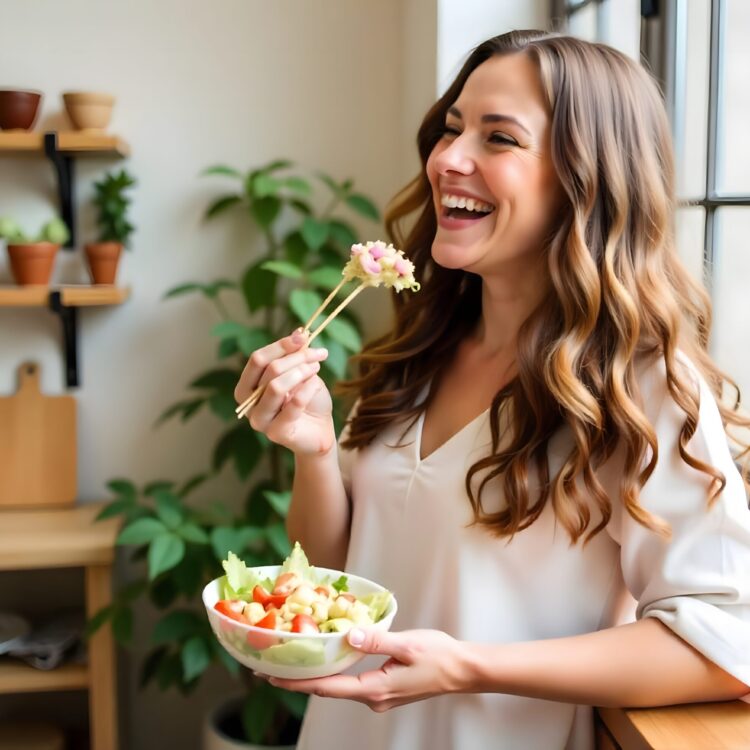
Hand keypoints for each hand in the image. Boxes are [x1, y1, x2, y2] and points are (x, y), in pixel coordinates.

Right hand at [234, 329, 333, 454]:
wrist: (320, 429)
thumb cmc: (307, 399)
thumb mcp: (301, 372)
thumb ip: (295, 355)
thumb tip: (298, 332)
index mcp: (247, 385)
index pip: (257, 359)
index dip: (281, 345)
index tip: (304, 337)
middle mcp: (248, 403)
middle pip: (269, 369)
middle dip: (298, 357)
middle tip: (319, 354)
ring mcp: (259, 420)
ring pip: (276, 386)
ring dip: (302, 372)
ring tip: (317, 368)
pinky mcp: (275, 433)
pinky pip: (293, 404)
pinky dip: (308, 389)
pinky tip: (316, 386)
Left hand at [265, 628, 470, 711]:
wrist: (462, 671)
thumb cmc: (439, 657)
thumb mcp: (407, 644)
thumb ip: (376, 641)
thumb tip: (347, 636)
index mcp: (374, 690)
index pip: (326, 688)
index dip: (296, 683)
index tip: (271, 677)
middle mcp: (372, 698)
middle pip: (327, 689)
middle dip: (298, 679)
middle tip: (270, 666)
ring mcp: (378, 696)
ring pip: (338, 686)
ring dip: (315, 674)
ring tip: (292, 660)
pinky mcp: (384, 688)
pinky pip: (350, 681)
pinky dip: (334, 671)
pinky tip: (327, 658)